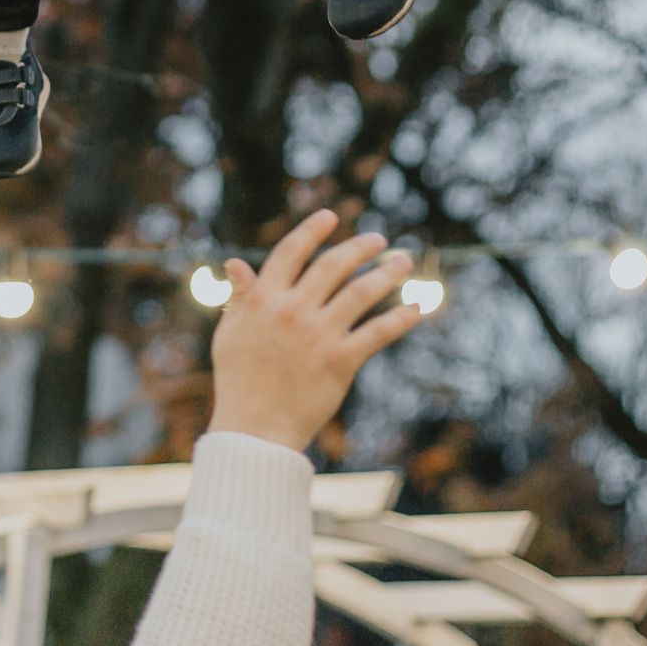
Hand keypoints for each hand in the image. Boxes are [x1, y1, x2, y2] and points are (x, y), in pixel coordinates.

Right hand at [206, 210, 421, 450]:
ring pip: (361, 292)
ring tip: (404, 262)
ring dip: (387, 273)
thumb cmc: (238, 381)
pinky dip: (401, 318)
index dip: (313, 230)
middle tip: (379, 240)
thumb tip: (237, 262)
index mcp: (263, 299)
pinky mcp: (340, 360)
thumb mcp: (229, 333)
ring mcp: (318, 334)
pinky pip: (378, 332)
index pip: (292, 251)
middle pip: (333, 265)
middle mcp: (292, 309)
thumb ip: (239, 296)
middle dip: (360, 247)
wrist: (254, 430)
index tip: (332, 216)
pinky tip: (417, 307)